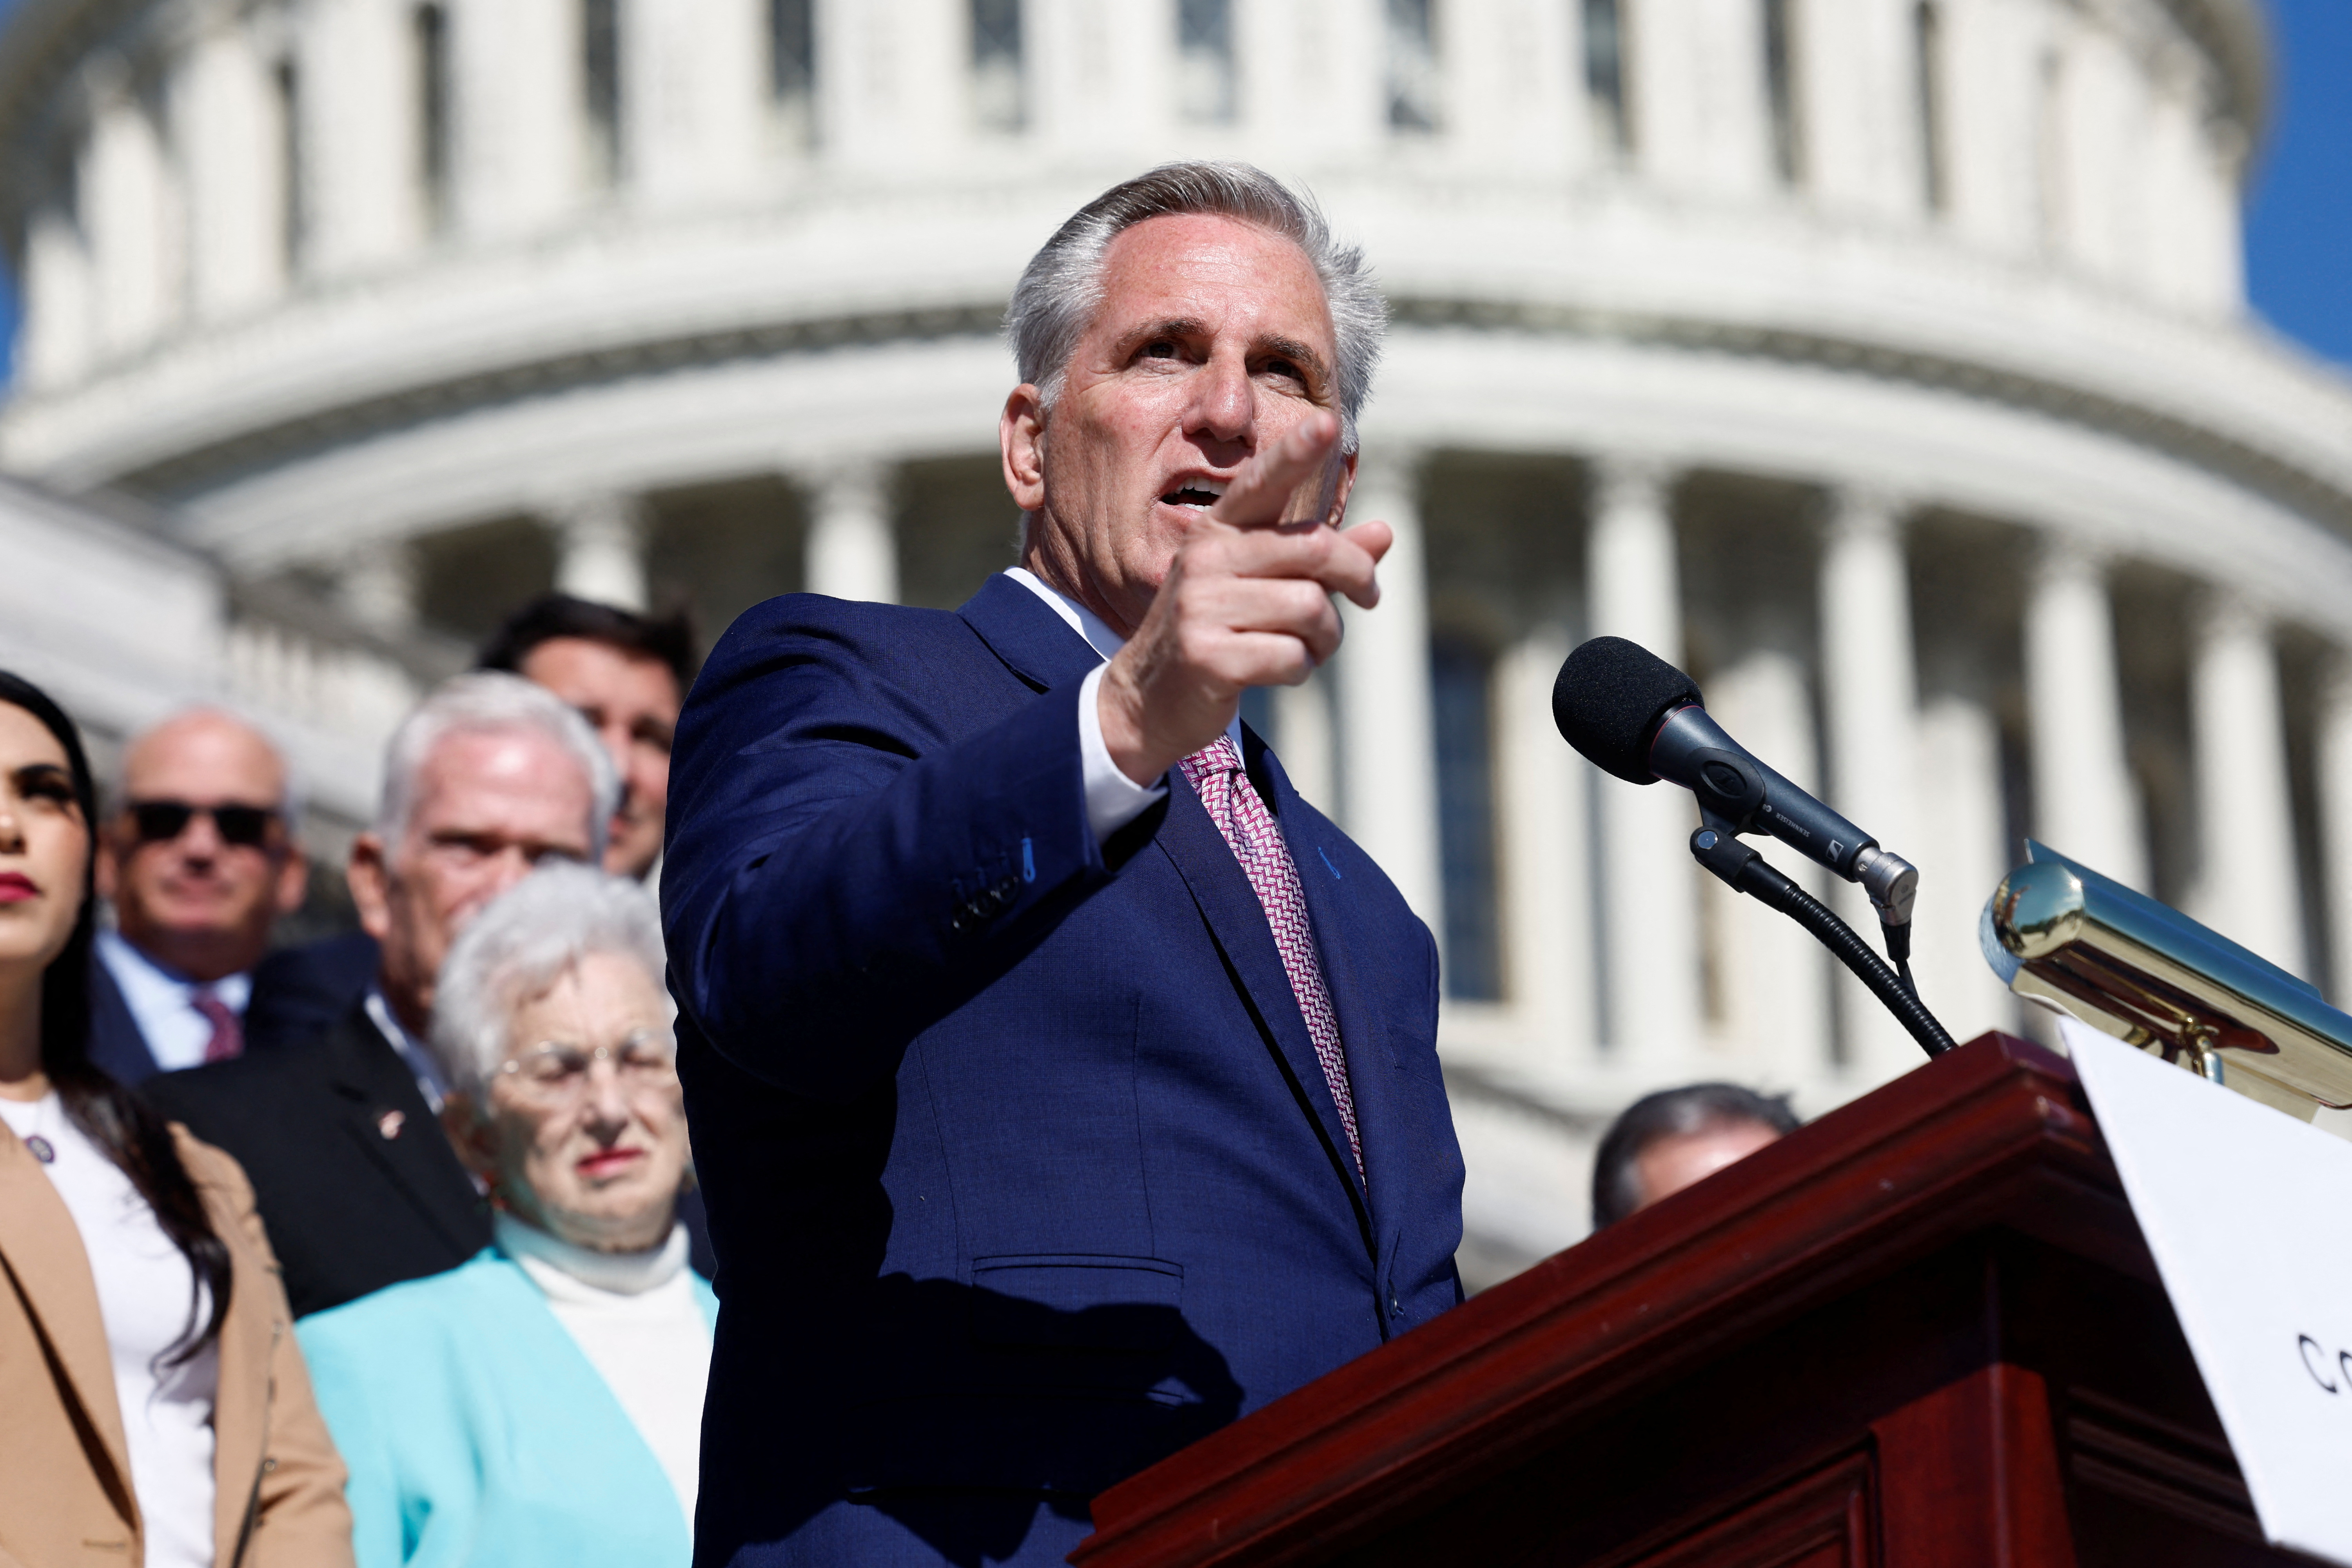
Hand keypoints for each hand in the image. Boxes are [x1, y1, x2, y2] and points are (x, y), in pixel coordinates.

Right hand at [1098, 412, 1392, 784]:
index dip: (1294, 452)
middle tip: (1370, 598)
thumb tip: (1386, 531)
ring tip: (1309, 645)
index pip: (1262, 482)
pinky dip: (1300, 669)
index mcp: (1219, 530)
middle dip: (1358, 576)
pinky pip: (1290, 656)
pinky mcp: (1206, 656)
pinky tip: (1277, 670)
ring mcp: (1200, 607)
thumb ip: (1323, 558)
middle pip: (1315, 549)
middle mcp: (1205, 558)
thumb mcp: (1265, 583)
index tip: (1325, 422)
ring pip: (1310, 607)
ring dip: (1326, 636)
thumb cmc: (1220, 630)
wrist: (1150, 698)